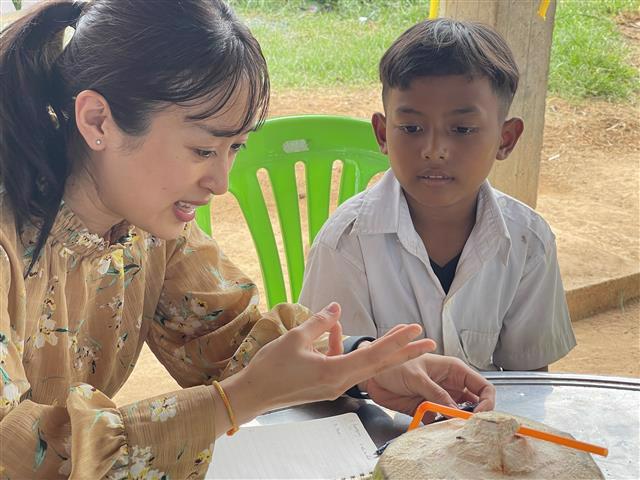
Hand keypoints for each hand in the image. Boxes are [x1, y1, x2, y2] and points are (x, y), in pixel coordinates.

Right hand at [223, 303, 435, 423]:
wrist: (253, 394)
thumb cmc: (272, 368)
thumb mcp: (295, 338)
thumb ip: (319, 322)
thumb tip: (336, 308)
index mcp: (336, 373)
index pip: (375, 356)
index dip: (397, 342)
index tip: (417, 332)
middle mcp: (340, 382)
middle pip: (379, 365)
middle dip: (405, 352)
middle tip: (428, 341)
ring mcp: (334, 385)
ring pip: (365, 364)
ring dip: (380, 348)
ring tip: (398, 332)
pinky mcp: (325, 384)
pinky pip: (344, 364)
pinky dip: (343, 347)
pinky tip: (334, 328)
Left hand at [361, 345, 495, 419]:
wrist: (372, 375)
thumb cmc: (394, 364)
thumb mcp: (416, 376)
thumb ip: (435, 393)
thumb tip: (454, 410)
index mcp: (453, 370)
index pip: (482, 386)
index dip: (486, 402)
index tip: (478, 415)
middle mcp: (450, 386)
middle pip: (474, 404)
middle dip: (474, 417)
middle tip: (466, 427)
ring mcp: (440, 399)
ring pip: (458, 415)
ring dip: (456, 424)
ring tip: (450, 430)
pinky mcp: (428, 411)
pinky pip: (440, 423)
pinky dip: (441, 429)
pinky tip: (436, 432)